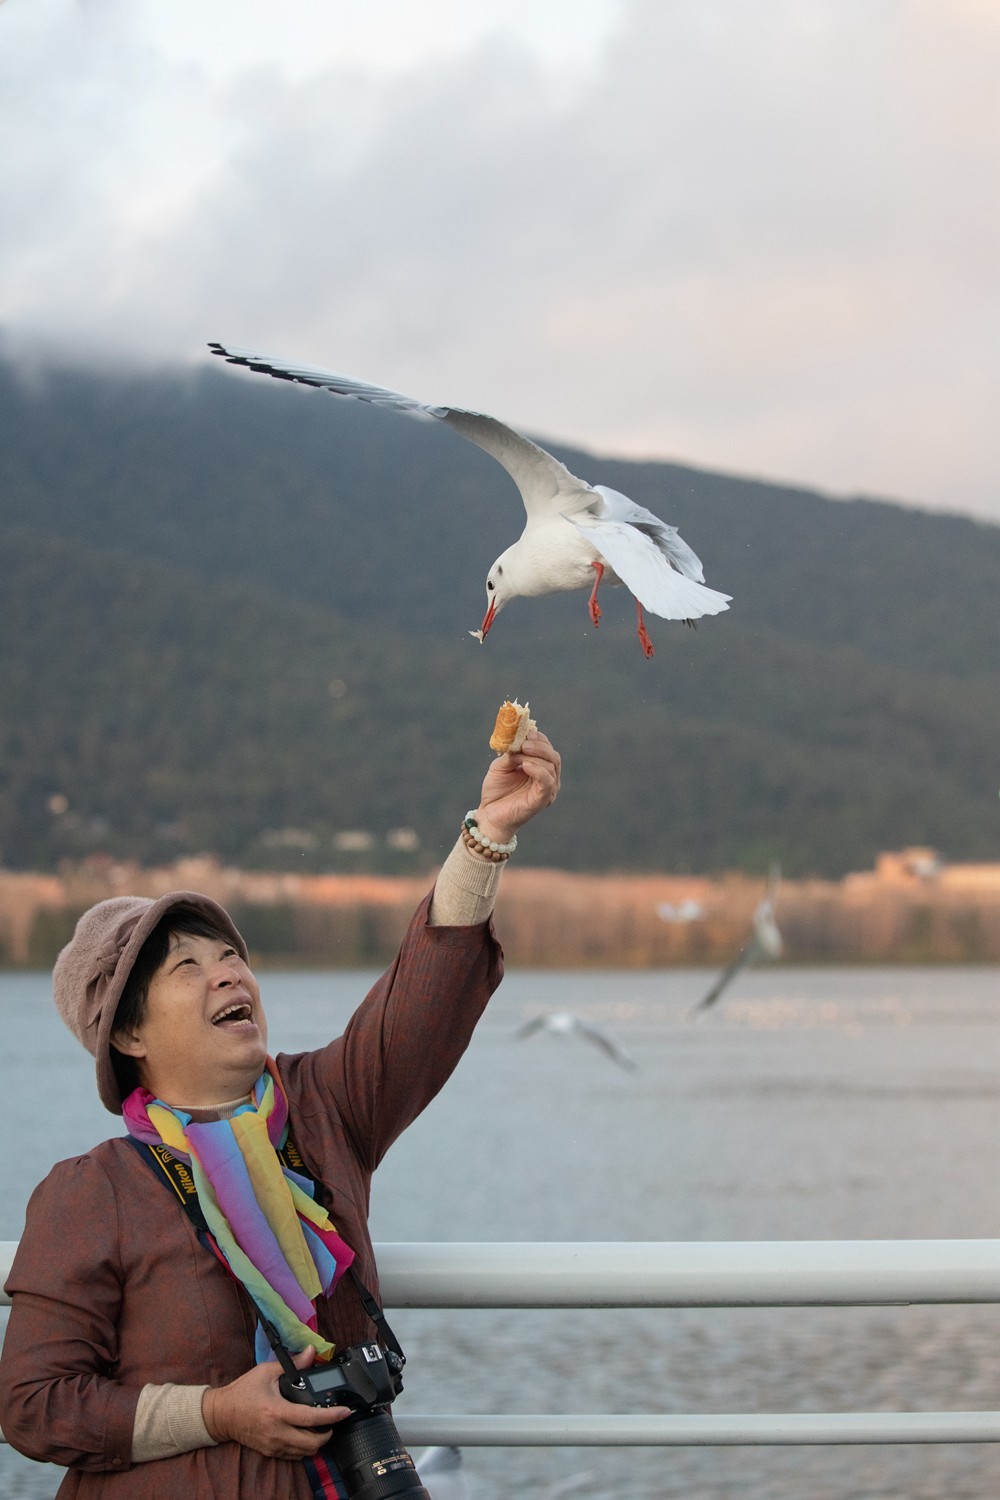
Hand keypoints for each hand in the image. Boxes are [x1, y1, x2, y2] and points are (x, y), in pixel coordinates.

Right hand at [202, 1346, 349, 1458]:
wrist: (221, 1414)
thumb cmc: (243, 1391)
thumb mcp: (267, 1371)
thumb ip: (292, 1363)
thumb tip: (311, 1352)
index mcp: (277, 1411)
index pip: (312, 1418)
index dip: (332, 1416)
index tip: (345, 1412)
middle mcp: (277, 1432)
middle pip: (312, 1443)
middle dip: (328, 1434)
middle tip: (333, 1422)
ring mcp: (273, 1445)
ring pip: (304, 1453)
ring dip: (316, 1443)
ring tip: (320, 1428)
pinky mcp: (269, 1451)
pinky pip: (293, 1456)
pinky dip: (303, 1449)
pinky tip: (304, 1435)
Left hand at [475, 730, 560, 844]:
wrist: (489, 814)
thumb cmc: (496, 791)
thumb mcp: (501, 766)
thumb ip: (511, 753)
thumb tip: (518, 739)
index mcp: (540, 768)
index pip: (547, 748)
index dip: (538, 738)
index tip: (525, 732)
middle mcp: (548, 778)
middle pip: (553, 756)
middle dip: (539, 746)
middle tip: (523, 743)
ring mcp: (548, 790)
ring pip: (551, 766)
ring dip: (534, 757)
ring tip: (517, 755)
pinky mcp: (543, 799)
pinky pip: (547, 782)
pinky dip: (538, 770)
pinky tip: (525, 765)